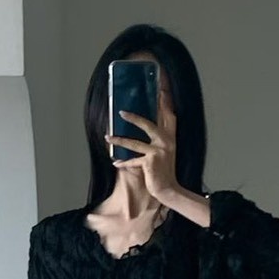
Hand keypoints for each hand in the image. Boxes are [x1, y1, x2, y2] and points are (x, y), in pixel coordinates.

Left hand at [105, 87, 178, 201]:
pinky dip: (123, 163)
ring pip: (135, 143)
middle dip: (134, 118)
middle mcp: (167, 142)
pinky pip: (132, 160)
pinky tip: (115, 163)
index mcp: (171, 138)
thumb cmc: (163, 171)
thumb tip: (144, 126)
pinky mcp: (150, 162)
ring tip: (108, 137)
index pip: (169, 115)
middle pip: (149, 125)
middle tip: (121, 112)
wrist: (169, 190)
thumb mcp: (164, 152)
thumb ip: (157, 140)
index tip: (160, 88)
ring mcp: (159, 152)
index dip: (165, 101)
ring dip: (119, 140)